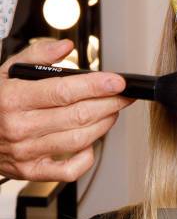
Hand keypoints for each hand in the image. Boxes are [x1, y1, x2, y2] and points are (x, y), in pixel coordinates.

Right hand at [0, 39, 133, 181]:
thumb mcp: (5, 71)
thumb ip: (37, 55)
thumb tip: (66, 47)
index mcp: (14, 99)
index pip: (64, 92)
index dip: (96, 86)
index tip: (117, 82)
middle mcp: (20, 126)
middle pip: (79, 116)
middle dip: (109, 104)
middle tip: (123, 95)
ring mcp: (26, 151)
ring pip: (79, 140)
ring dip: (104, 124)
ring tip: (111, 111)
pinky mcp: (31, 170)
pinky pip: (69, 170)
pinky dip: (87, 158)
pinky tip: (91, 142)